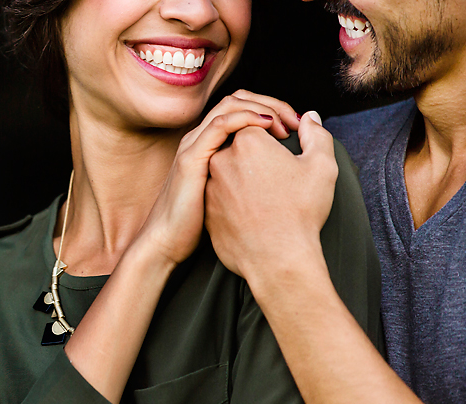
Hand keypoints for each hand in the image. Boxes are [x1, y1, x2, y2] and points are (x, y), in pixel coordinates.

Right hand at [139, 90, 300, 265]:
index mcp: (213, 144)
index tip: (298, 127)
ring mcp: (195, 145)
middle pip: (239, 99)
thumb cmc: (199, 224)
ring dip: (263, 108)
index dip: (274, 109)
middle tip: (296, 121)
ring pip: (230, 105)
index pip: (243, 108)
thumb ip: (246, 174)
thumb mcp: (229, 194)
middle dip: (272, 104)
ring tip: (285, 124)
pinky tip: (266, 126)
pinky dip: (246, 119)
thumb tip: (280, 163)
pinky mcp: (192, 157)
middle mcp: (202, 139)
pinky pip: (220, 125)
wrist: (167, 242)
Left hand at [204, 111, 336, 278]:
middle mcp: (221, 159)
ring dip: (245, 176)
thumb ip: (316, 134)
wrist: (276, 259)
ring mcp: (210, 186)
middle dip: (259, 154)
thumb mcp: (321, 166)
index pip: (258, 125)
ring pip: (229, 172)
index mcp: (246, 141)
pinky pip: (221, 196)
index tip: (288, 147)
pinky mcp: (206, 209)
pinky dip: (235, 199)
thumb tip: (309, 117)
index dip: (276, 133)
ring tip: (268, 194)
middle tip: (280, 174)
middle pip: (241, 146)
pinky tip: (255, 211)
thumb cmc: (301, 211)